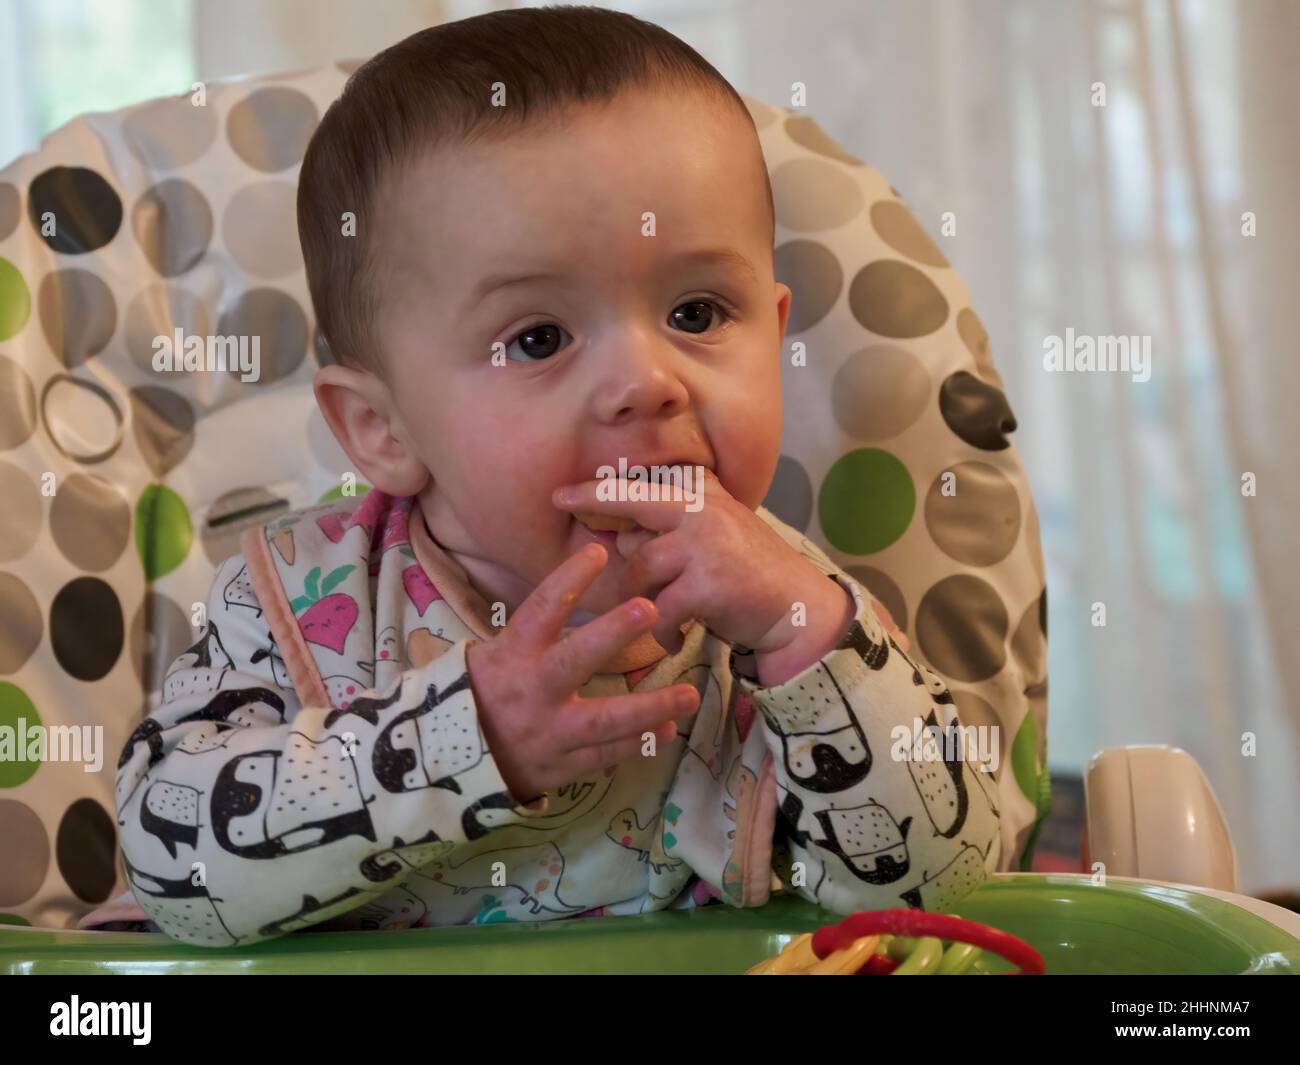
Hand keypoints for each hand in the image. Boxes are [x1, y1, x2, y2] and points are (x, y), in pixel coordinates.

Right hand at [466, 541, 699, 802]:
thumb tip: (584, 584)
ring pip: (601, 721)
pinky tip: (669, 729)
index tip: (598, 553)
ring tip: (690, 695)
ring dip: (649, 708)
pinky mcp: (558, 767)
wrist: (448, 760)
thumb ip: (537, 628)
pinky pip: (603, 757)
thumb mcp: (496, 654)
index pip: (540, 611)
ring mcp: (546, 733)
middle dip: (610, 634)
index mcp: (511, 655)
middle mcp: (530, 691)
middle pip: (573, 660)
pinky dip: (637, 744)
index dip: (567, 581)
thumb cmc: (482, 692)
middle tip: (648, 608)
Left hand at [552, 471, 853, 672]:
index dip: (594, 491)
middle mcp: (702, 512)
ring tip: (654, 619)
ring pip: (640, 571)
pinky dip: (661, 630)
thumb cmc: (751, 575)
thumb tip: (620, 539)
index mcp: (701, 496)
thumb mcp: (718, 535)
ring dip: (640, 601)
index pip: (637, 487)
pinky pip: (661, 609)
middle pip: (632, 524)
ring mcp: (705, 546)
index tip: (558, 496)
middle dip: (608, 549)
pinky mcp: (708, 584)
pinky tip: (674, 638)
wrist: (799, 608)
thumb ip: (676, 528)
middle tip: (586, 565)